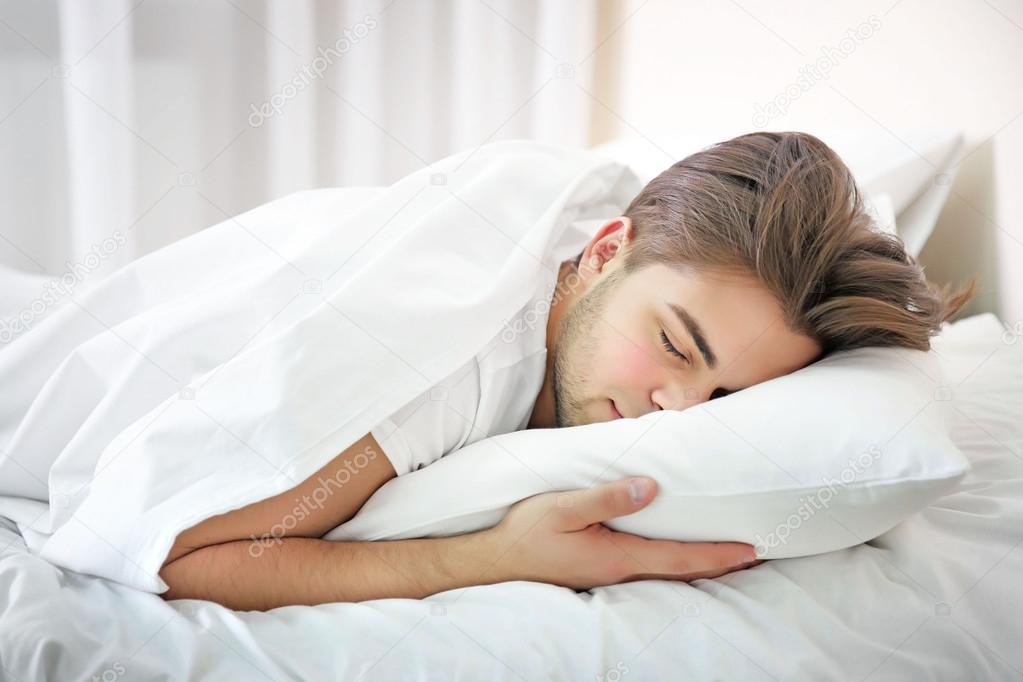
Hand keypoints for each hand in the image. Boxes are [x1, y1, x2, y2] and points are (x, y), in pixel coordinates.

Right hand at [482, 476, 761, 589]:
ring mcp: (609, 575)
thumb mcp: (562, 507)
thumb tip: (650, 488)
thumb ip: (607, 498)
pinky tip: (677, 555)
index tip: (751, 550)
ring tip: (729, 556)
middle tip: (756, 555)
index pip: (679, 558)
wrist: (492, 563)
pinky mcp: (599, 571)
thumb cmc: (525, 533)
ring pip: (666, 573)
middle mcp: (619, 572)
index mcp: (617, 557)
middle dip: (719, 564)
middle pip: (681, 571)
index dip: (717, 554)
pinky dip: (674, 563)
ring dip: (700, 565)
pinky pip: (647, 569)